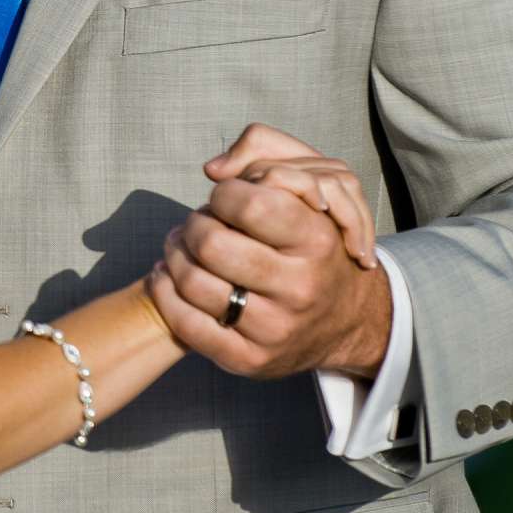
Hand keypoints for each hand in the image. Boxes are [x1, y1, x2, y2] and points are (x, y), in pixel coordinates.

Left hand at [152, 126, 393, 380]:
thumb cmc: (316, 242)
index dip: (224, 194)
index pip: (252, 203)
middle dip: (194, 225)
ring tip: (181, 248)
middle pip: (212, 242)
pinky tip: (168, 276)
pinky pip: (186, 325)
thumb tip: (214, 170)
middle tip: (199, 225)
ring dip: (173, 255)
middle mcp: (300, 287)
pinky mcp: (250, 360)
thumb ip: (266, 151)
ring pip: (192, 282)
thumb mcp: (313, 185)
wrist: (347, 319)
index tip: (225, 199)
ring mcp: (275, 329)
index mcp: (318, 240)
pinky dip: (165, 293)